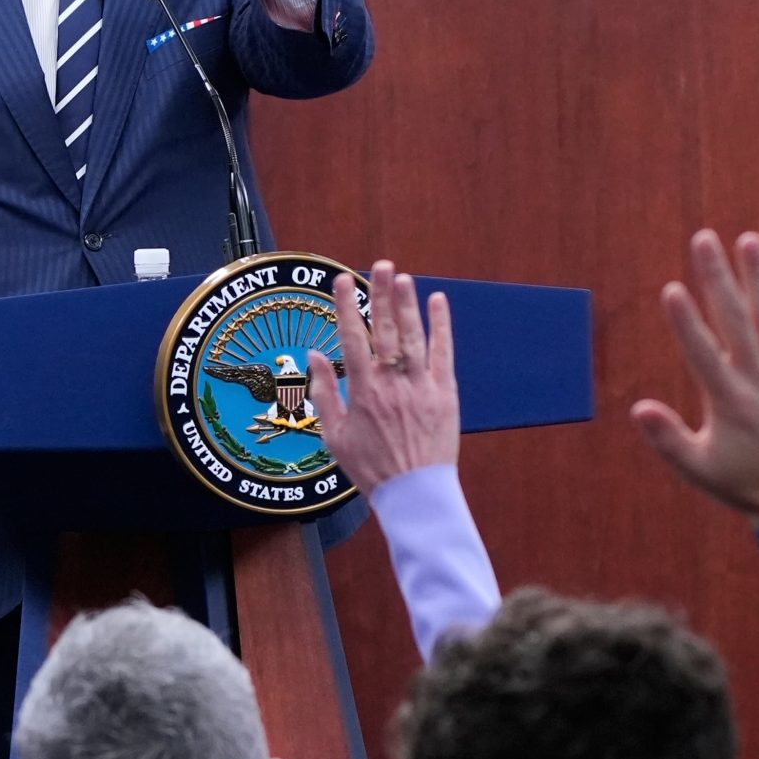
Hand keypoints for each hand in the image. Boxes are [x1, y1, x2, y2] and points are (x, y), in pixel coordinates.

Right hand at [308, 262, 457, 493]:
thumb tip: (314, 355)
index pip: (352, 339)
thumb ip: (324, 393)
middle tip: (378, 264)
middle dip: (380, 294)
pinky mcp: (444, 392)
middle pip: (384, 330)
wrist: (413, 494)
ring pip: (413, 337)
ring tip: (402, 277)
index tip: (341, 281)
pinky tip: (438, 301)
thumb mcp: (334, 435)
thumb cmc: (371, 467)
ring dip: (408, 304)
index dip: (346, 307)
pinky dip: (441, 326)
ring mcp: (420, 386)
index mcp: (363, 392)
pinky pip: (443, 353)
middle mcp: (392, 383)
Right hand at [632, 230, 758, 529]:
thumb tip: (637, 409)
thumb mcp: (700, 470)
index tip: (671, 290)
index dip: (686, 322)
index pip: (703, 354)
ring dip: (757, 275)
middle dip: (718, 278)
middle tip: (704, 240)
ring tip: (747, 239)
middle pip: (736, 320)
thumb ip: (668, 439)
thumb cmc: (746, 483)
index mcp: (730, 404)